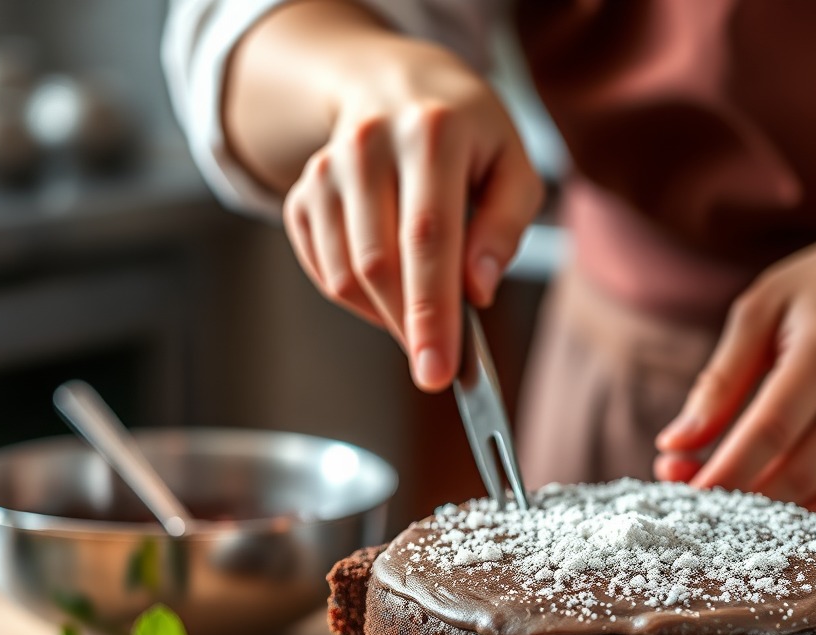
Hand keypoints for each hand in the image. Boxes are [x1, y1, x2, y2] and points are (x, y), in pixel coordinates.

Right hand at [281, 36, 542, 391]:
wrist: (394, 83)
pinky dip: (359, 300)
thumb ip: (506, 226)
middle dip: (408, 327)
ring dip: (386, 316)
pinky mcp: (303, 193)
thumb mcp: (512, 166)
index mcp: (431, 132)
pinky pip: (325, 272)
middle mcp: (369, 144)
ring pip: (346, 274)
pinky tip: (390, 291)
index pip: (428, 237)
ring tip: (421, 317)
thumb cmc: (466, 135)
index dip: (432, 311)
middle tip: (434, 365)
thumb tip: (477, 290)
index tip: (437, 370)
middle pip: (379, 263)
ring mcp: (326, 168)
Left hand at [653, 207, 815, 518]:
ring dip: (756, 511)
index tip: (675, 485)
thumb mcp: (759, 311)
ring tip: (710, 489)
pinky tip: (754, 496)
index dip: (722, 470)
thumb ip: (718, 381)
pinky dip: (792, 514)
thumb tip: (673, 443)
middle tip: (681, 488)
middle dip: (730, 494)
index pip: (770, 432)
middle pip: (792, 476)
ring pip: (815, 501)